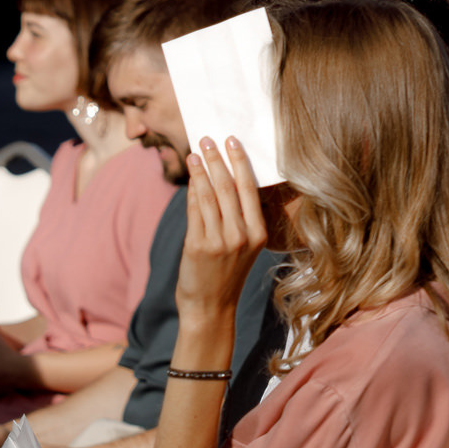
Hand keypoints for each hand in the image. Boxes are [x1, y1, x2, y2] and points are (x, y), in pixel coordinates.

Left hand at [176, 136, 274, 318]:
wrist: (211, 308)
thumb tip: (222, 180)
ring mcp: (220, 241)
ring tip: (194, 153)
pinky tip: (189, 176)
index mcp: (259, 233)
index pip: (250, 189)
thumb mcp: (244, 247)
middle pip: (229, 187)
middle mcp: (242, 236)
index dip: (240, 162)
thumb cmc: (226, 275)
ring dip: (201, 171)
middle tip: (208, 139)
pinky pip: (195, 211)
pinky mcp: (199, 247)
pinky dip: (191, 191)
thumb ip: (238, 218)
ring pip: (210, 196)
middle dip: (218, 159)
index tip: (232, 141)